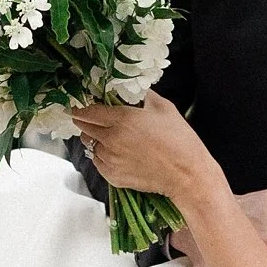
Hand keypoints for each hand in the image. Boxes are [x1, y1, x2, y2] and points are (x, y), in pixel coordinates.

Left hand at [71, 91, 217, 202]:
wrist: (186, 175)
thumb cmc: (179, 141)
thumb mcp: (164, 108)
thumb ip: (144, 95)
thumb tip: (133, 90)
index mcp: (121, 120)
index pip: (87, 112)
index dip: (81, 108)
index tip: (80, 106)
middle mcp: (111, 140)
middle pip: (83, 128)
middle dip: (86, 122)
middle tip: (94, 119)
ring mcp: (110, 160)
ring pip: (89, 146)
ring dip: (95, 140)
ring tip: (111, 138)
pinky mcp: (113, 177)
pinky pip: (98, 163)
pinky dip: (102, 157)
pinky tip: (117, 153)